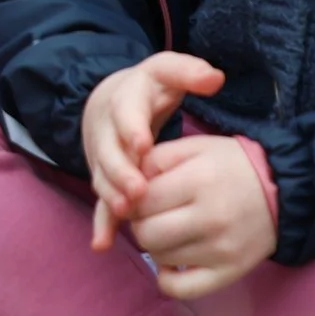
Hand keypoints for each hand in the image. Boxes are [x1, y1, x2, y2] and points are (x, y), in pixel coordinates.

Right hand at [81, 52, 225, 248]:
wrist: (112, 99)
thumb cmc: (150, 89)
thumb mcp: (168, 72)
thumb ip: (189, 72)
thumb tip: (214, 77)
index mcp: (126, 97)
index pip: (126, 109)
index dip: (131, 126)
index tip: (143, 144)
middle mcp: (107, 125)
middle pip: (108, 147)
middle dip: (121, 169)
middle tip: (138, 190)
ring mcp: (102, 151)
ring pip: (102, 174)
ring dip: (110, 194)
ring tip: (126, 212)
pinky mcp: (103, 174)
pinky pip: (100, 198)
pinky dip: (101, 220)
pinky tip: (102, 243)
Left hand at [128, 135, 276, 298]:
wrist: (283, 190)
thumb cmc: (230, 164)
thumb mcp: (193, 146)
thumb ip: (154, 160)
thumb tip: (124, 185)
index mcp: (198, 180)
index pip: (140, 199)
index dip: (131, 197)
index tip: (140, 194)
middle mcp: (210, 217)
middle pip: (145, 232)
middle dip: (140, 222)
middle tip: (153, 214)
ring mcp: (221, 249)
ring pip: (159, 258)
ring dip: (155, 245)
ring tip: (168, 229)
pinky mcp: (230, 272)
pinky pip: (182, 288)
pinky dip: (168, 278)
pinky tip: (173, 261)